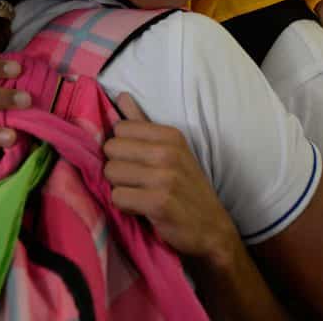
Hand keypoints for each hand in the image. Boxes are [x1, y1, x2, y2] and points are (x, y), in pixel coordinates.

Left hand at [104, 93, 239, 266]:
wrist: (211, 228)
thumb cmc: (186, 187)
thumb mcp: (171, 150)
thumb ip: (143, 123)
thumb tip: (121, 95)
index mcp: (171, 135)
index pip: (120, 128)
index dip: (123, 148)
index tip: (138, 162)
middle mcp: (168, 152)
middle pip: (111, 149)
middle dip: (118, 167)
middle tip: (136, 180)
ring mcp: (164, 177)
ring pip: (111, 173)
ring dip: (120, 187)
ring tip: (139, 194)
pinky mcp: (158, 202)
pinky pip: (117, 197)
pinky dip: (124, 206)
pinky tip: (141, 208)